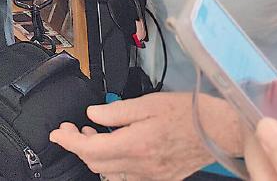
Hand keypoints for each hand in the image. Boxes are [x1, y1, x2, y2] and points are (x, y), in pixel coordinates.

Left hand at [49, 93, 240, 180]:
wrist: (219, 129)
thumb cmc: (188, 112)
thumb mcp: (146, 102)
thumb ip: (115, 111)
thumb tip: (92, 115)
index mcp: (135, 144)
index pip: (89, 149)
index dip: (68, 140)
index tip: (57, 132)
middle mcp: (142, 165)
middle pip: (96, 164)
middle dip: (78, 147)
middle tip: (74, 129)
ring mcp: (152, 175)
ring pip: (110, 173)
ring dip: (95, 156)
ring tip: (93, 135)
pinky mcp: (161, 178)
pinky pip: (128, 177)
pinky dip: (114, 164)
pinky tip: (116, 147)